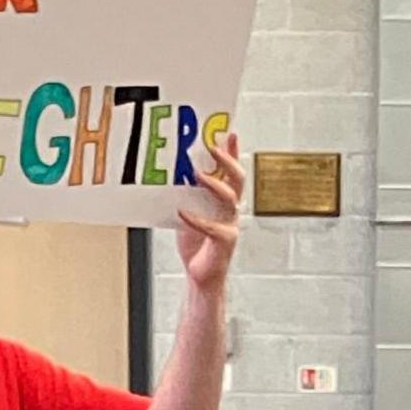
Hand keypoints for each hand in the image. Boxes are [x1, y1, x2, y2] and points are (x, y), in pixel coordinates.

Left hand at [178, 129, 245, 293]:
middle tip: (213, 148)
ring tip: (197, 174)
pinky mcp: (224, 243)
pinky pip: (211, 227)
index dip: (233, 153)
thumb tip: (173, 173)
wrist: (200, 276)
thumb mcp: (189, 211)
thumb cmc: (196, 245)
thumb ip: (186, 195)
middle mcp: (231, 211)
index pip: (232, 172)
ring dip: (214, 185)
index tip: (229, 133)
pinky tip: (182, 212)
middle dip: (227, 162)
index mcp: (225, 202)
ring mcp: (230, 226)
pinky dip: (196, 219)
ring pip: (230, 200)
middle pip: (237, 181)